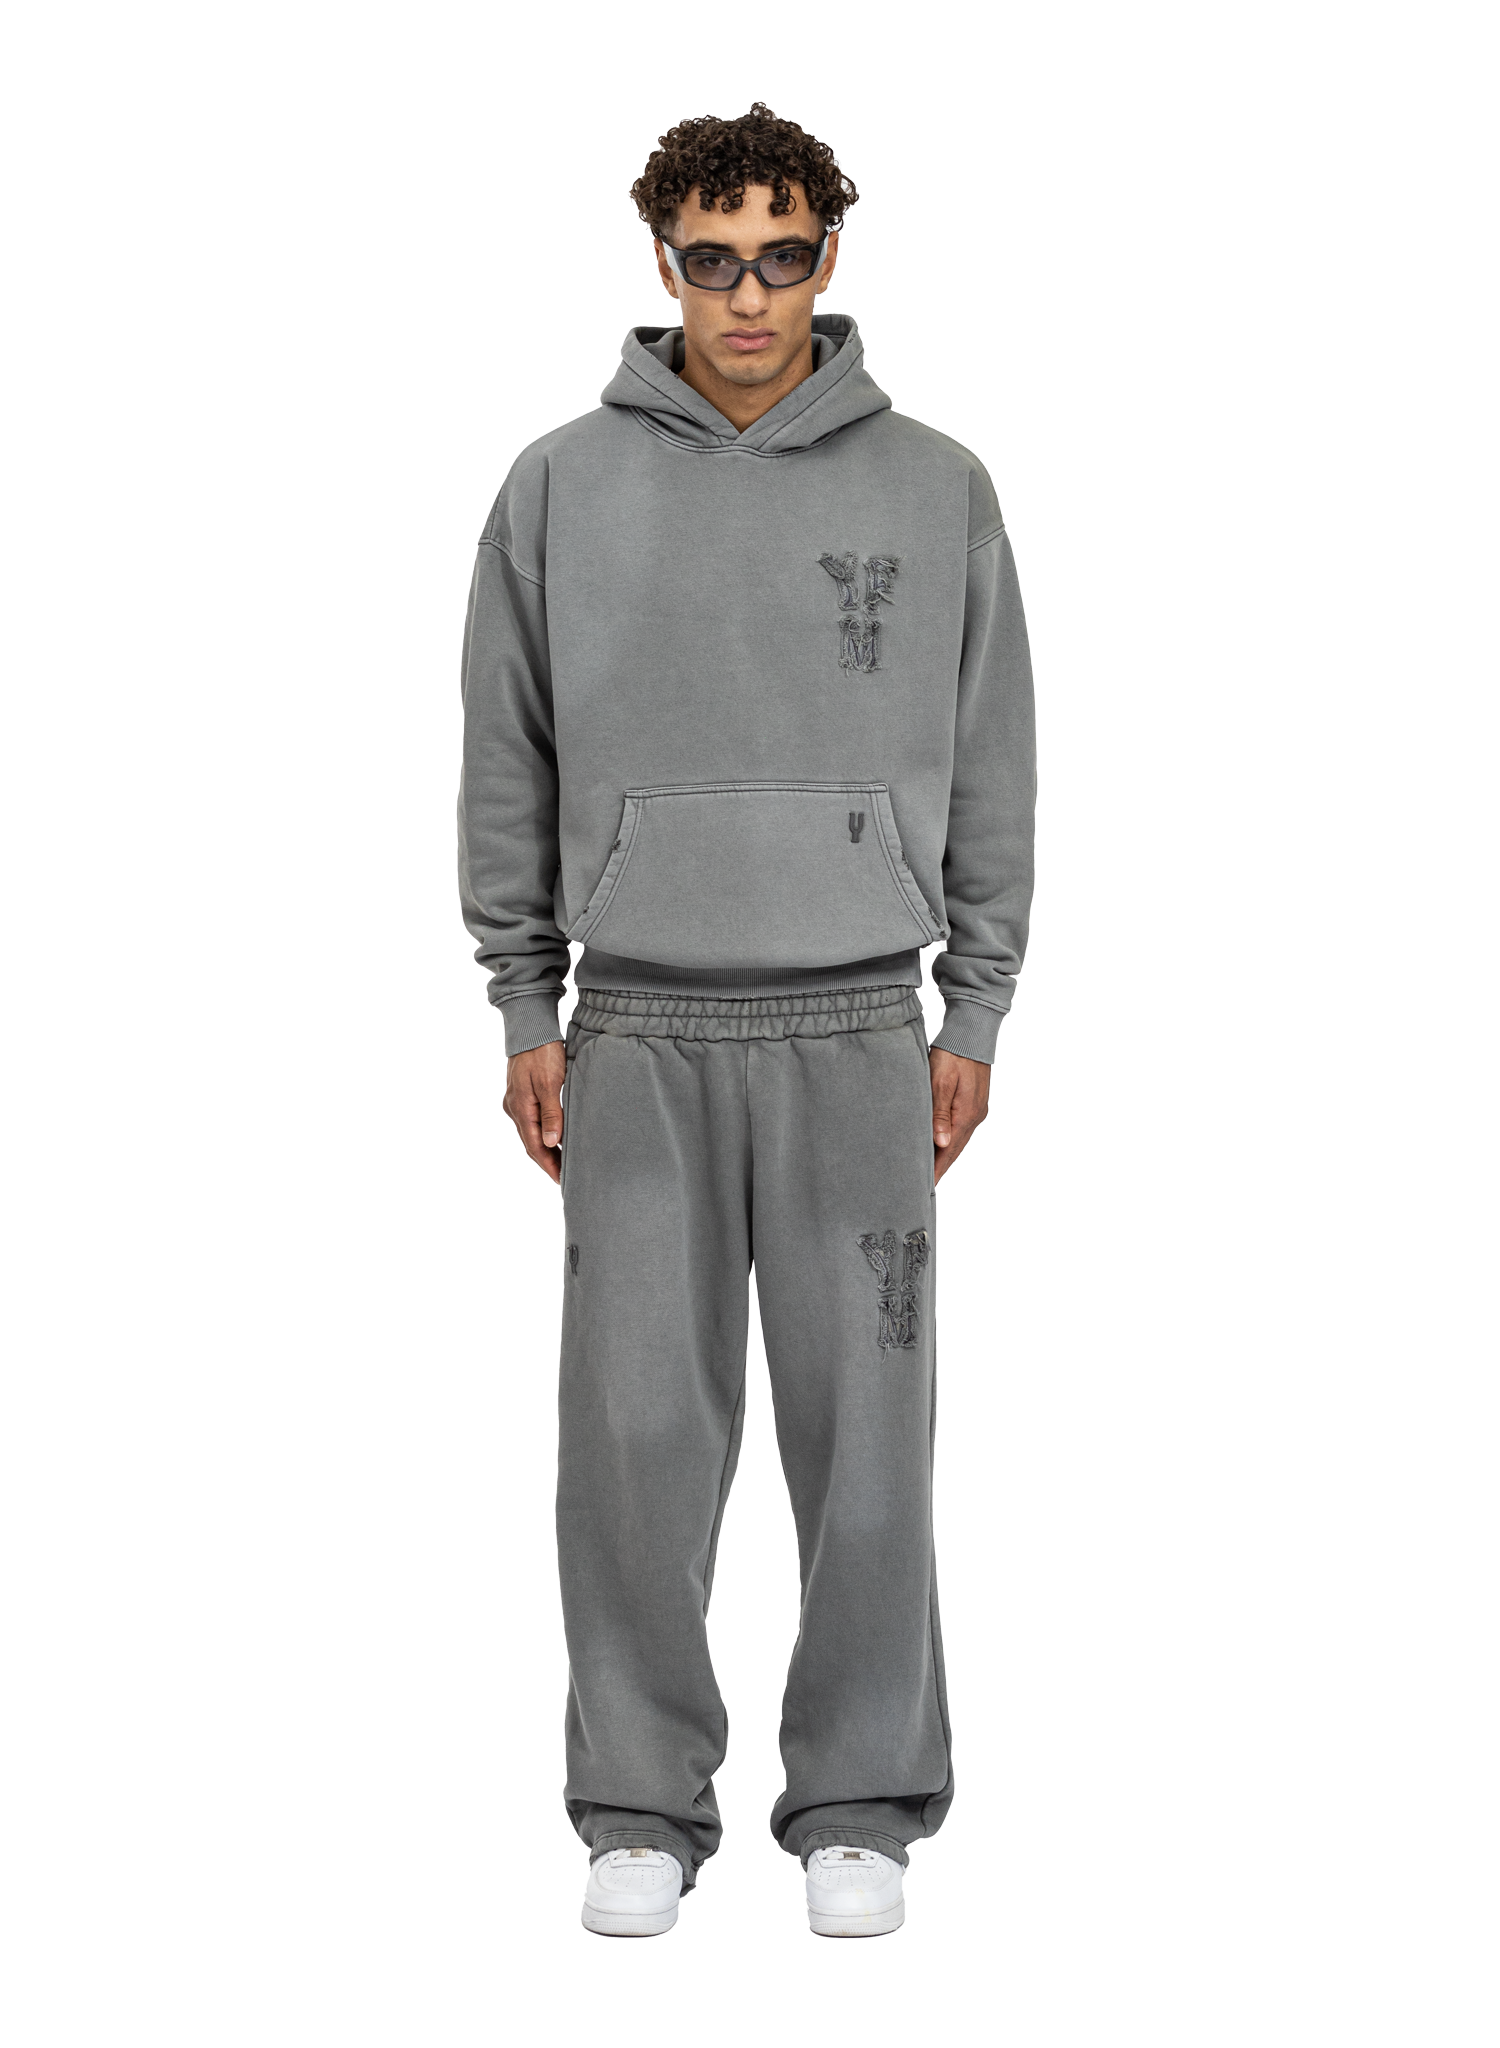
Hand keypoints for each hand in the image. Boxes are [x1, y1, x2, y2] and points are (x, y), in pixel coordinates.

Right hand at [503, 1041, 567, 1184]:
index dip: (548, 1164)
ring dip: (546, 1147)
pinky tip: (555, 1136)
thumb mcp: (550, 1083)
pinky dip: (543, 1132)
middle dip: (547, 1160)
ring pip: (531, 1132)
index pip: (534, 1145)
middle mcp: (515, 1107)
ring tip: (563, 1161)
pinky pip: (531, 1120)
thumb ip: (552, 1114)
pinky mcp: (522, 1093)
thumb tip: (551, 1143)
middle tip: (565, 1176)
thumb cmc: (542, 1052)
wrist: (531, 1028)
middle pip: (531, 1142)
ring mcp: (516, 1100)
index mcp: (521, 1108)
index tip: (561, 1179)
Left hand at [929, 1047, 989, 1183]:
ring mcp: (976, 1109)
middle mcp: (974, 1116)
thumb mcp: (940, 1082)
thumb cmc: (952, 1054)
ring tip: (930, 1168)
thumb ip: (939, 1114)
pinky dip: (950, 1139)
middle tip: (925, 1184)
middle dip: (940, 1166)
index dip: (936, 1169)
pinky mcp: (973, 1102)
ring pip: (958, 1139)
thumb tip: (941, 1144)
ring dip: (945, 1154)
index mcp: (966, 1114)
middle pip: (955, 1149)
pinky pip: (961, 1128)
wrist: (970, 1034)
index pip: (949, 1151)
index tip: (925, 1186)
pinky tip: (940, 1143)